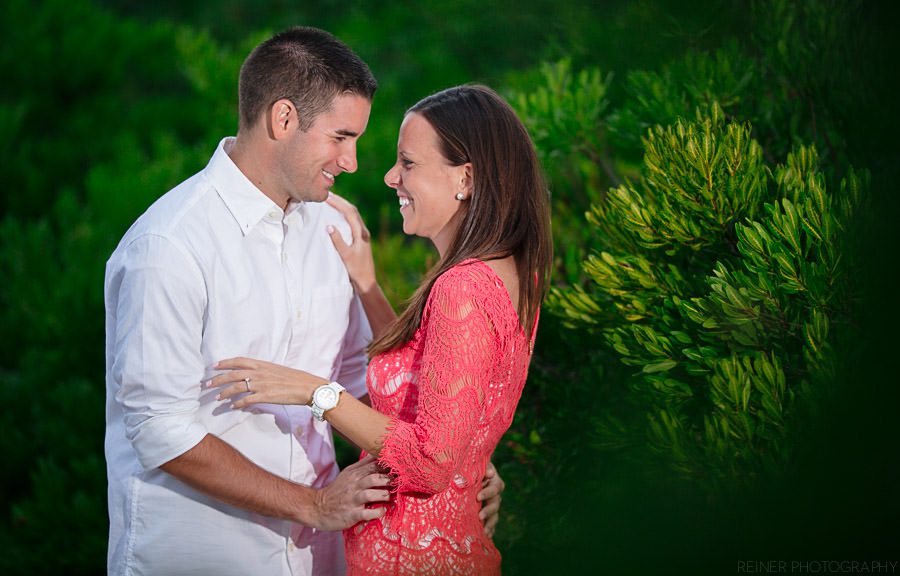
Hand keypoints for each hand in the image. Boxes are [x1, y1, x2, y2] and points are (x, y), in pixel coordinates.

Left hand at [209, 357, 327, 408]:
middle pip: (233, 374)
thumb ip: (263, 371)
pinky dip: (238, 404)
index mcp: (262, 364)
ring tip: (217, 397)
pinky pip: (246, 400)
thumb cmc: (294, 378)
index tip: (214, 365)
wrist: (307, 386)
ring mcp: (261, 384)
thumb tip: (253, 375)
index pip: (239, 361)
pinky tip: (233, 407)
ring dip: (224, 393)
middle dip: (218, 379)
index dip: (225, 363)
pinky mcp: (265, 396)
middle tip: (206, 385)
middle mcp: (259, 372)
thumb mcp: (276, 370)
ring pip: (236, 388)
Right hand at [311, 454, 390, 530]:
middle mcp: (353, 485)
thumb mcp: (348, 473)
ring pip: (370, 494)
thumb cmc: (337, 490)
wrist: (317, 508)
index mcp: (354, 474)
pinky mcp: (351, 515)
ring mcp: (352, 500)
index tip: (398, 468)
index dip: (387, 466)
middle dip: (388, 480)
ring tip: (389, 497)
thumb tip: (376, 452)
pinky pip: (367, 513)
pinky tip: (382, 511)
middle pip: (374, 478)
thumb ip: (362, 464)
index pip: (373, 465)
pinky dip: (377, 512)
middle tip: (397, 484)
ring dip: (384, 495)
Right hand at [326, 192, 376, 292]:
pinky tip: (337, 215)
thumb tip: (329, 226)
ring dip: (342, 206)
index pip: (350, 212)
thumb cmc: (357, 270)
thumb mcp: (346, 256)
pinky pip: (351, 222)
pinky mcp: (360, 239)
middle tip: (327, 194)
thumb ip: (338, 241)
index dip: (338, 203)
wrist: (367, 282)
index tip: (326, 197)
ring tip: (331, 200)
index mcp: (361, 233)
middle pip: (352, 210)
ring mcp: (362, 235)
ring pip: (353, 215)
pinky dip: (343, 215)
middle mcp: (363, 232)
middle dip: (340, 201)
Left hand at [477, 461, 504, 537]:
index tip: (478, 497)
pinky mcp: (486, 513)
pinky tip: (486, 538)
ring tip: (485, 532)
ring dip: (490, 523)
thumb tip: (490, 473)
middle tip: (480, 516)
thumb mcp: (475, 464)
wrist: (466, 472)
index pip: (495, 487)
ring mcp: (491, 505)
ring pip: (494, 515)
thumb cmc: (470, 466)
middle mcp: (495, 494)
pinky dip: (489, 530)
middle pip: (496, 503)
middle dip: (488, 511)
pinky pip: (490, 523)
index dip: (488, 492)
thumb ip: (481, 467)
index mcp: (494, 481)